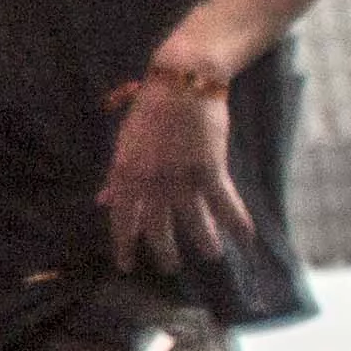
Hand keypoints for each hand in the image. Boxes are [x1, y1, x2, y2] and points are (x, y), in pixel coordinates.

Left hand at [101, 77, 250, 269]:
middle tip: (171, 267)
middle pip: (157, 228)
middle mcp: (151, 182)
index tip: (127, 266)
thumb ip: (116, 177)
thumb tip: (103, 201)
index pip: (122, 220)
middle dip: (165, 252)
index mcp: (126, 175)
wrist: (181, 83)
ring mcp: (180, 177)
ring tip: (212, 255)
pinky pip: (225, 203)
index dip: (124, 246)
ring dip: (204, 242)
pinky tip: (246, 238)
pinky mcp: (210, 168)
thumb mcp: (124, 144)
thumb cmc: (150, 111)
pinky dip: (237, 222)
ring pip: (193, 222)